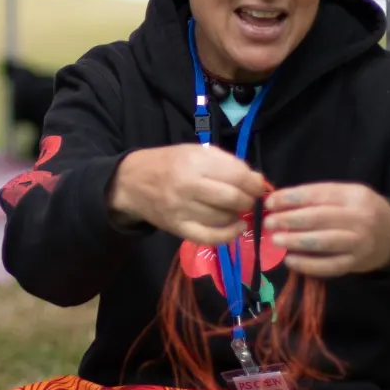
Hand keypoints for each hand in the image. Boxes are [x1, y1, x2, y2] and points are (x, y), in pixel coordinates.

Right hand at [108, 144, 266, 245]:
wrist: (131, 182)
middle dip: (248, 200)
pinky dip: (228, 235)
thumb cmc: (168, 163)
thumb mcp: (195, 152)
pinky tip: (236, 227)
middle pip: (232, 198)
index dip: (255, 183)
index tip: (258, 186)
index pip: (236, 175)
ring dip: (237, 214)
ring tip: (235, 208)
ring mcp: (181, 209)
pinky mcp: (177, 228)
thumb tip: (258, 181)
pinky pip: (209, 237)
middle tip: (247, 198)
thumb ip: (227, 163)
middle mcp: (188, 185)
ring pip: (223, 217)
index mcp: (194, 161)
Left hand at [264, 183, 389, 276]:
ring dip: (296, 241)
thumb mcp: (345, 195)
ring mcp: (358, 242)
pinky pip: (329, 266)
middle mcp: (358, 218)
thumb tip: (277, 202)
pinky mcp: (356, 263)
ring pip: (323, 242)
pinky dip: (307, 264)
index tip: (270, 203)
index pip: (317, 194)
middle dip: (289, 220)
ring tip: (275, 240)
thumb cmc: (359, 211)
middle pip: (319, 218)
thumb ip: (316, 197)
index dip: (291, 198)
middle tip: (269, 223)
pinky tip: (290, 260)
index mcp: (353, 195)